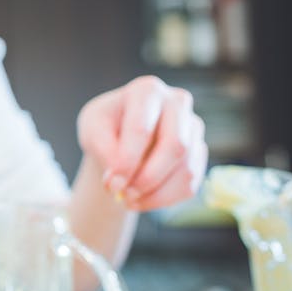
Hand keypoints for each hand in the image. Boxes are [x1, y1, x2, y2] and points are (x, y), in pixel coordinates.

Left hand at [77, 75, 207, 211]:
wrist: (119, 136)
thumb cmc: (105, 128)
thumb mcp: (92, 132)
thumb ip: (104, 151)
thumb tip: (119, 179)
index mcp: (147, 90)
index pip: (142, 129)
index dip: (127, 161)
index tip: (111, 185)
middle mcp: (177, 103)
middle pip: (176, 146)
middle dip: (148, 178)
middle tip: (124, 195)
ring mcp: (193, 127)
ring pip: (186, 168)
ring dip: (155, 193)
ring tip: (128, 200)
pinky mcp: (199, 152)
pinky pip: (190, 183)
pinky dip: (164, 199)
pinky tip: (142, 200)